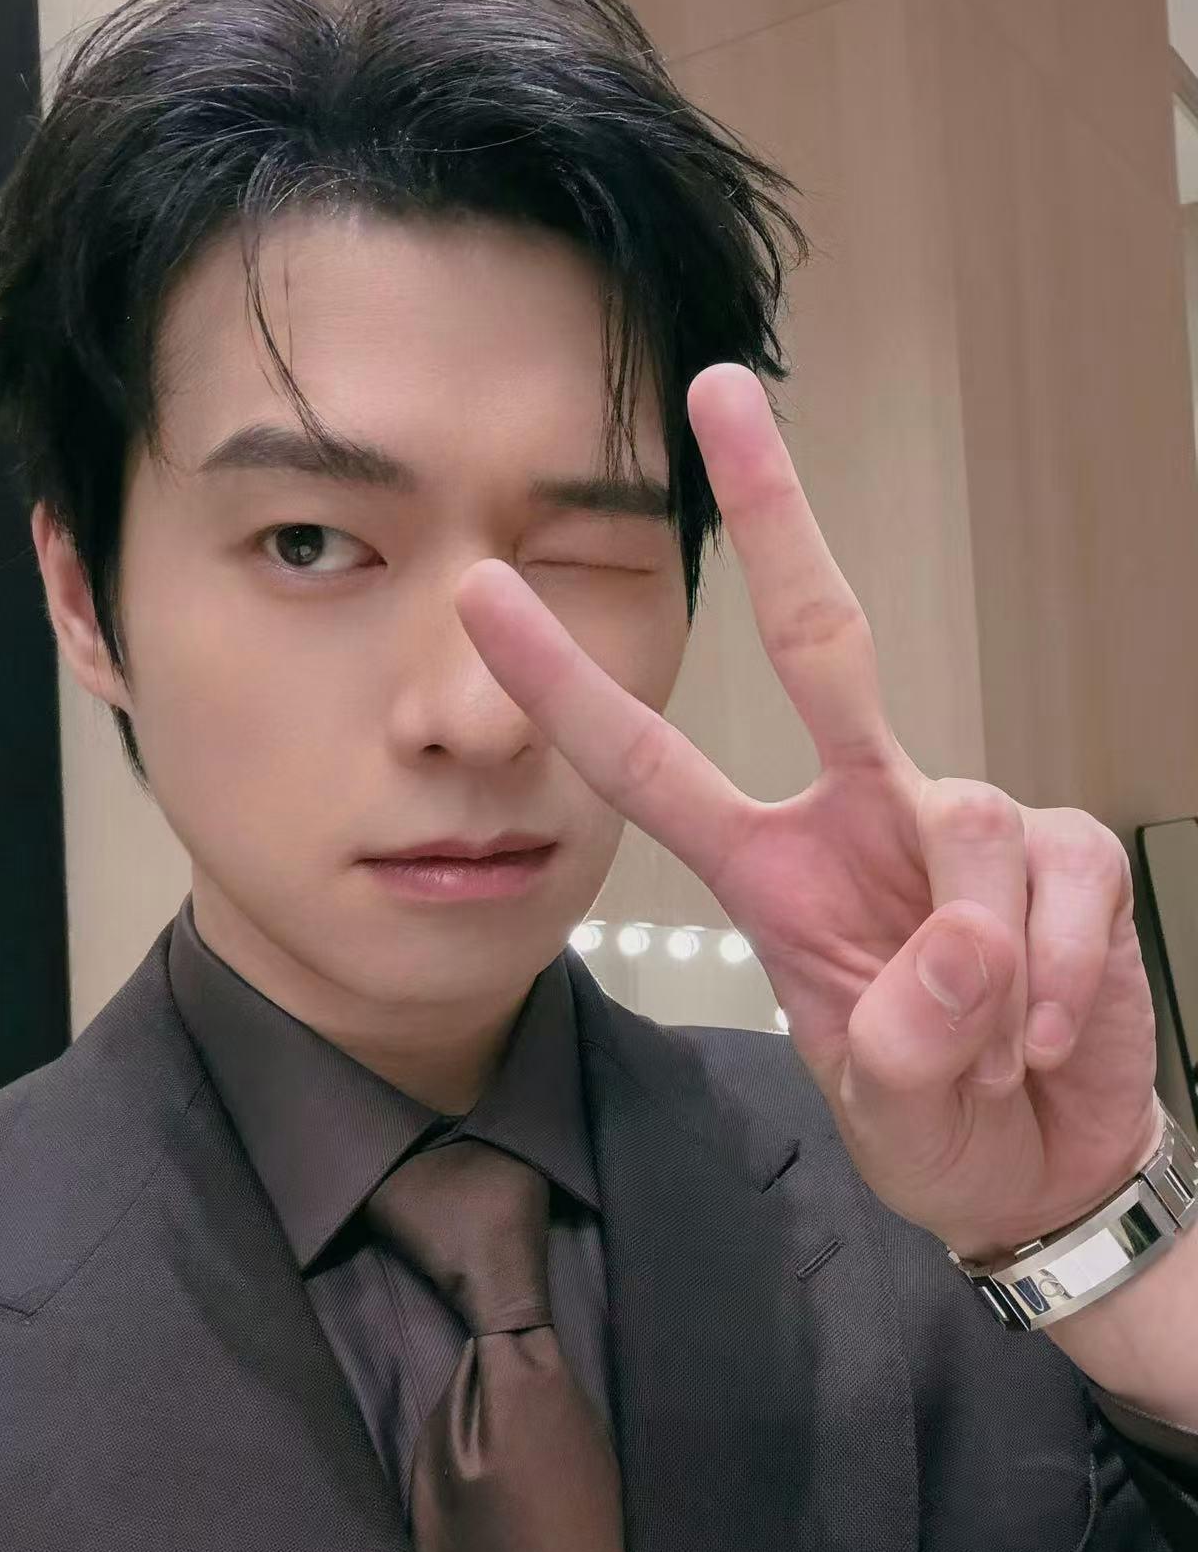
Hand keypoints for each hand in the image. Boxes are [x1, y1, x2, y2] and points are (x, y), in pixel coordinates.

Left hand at [452, 364, 1161, 1261]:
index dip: (568, 683)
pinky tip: (1048, 1034)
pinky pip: (1061, 881)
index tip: (486, 588)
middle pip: (824, 643)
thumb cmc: (934, 1121)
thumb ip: (899, 1039)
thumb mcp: (886, 1106)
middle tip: (720, 391)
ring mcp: (964, 826)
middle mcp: (861, 818)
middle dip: (775, 515)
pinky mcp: (1066, 850)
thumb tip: (961, 941)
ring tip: (989, 1055)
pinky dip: (1061, 975)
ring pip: (968, 826)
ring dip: (980, 970)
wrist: (1043, 1160)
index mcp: (771, 870)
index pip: (651, 765)